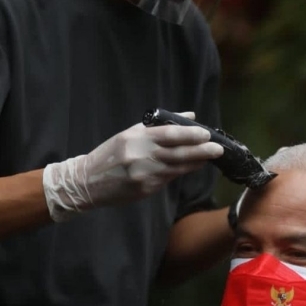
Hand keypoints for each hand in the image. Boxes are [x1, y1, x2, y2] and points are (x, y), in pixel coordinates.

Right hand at [43, 114, 222, 221]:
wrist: (87, 181)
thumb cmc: (110, 154)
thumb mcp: (129, 134)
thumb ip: (159, 126)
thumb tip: (189, 116)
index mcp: (136, 138)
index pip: (170, 134)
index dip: (191, 134)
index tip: (207, 134)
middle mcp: (141, 156)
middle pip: (178, 152)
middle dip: (201, 151)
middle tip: (218, 149)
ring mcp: (143, 174)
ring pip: (177, 168)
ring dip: (195, 163)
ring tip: (210, 158)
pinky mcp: (144, 189)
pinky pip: (167, 179)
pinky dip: (181, 172)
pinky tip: (192, 167)